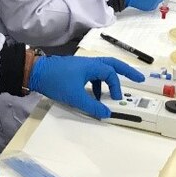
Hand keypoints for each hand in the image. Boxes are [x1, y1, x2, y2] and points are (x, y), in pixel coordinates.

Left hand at [28, 56, 144, 118]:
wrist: (35, 73)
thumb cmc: (56, 81)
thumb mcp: (75, 97)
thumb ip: (92, 106)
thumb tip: (106, 114)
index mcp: (92, 66)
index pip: (112, 74)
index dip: (117, 87)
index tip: (116, 99)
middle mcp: (89, 63)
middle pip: (112, 64)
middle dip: (127, 71)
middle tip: (139, 78)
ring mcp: (81, 65)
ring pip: (102, 70)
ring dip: (108, 81)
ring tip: (110, 95)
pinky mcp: (74, 70)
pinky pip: (92, 75)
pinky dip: (97, 84)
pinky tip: (93, 95)